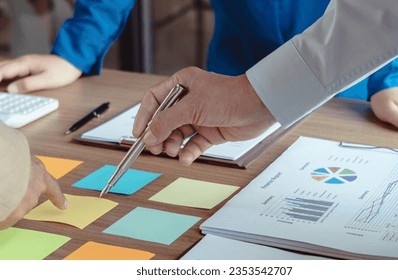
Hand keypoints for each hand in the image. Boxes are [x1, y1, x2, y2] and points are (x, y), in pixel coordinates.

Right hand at [0, 54, 80, 94]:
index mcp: (24, 64)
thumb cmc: (62, 71)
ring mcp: (21, 65)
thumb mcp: (48, 80)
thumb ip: (29, 84)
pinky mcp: (23, 69)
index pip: (1, 72)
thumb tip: (10, 90)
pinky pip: (4, 73)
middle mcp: (20, 62)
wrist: (73, 61)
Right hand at [0, 155, 67, 229]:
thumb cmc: (1, 152)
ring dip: (2, 204)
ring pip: (14, 209)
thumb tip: (5, 155)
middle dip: (16, 198)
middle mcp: (36, 187)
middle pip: (27, 198)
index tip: (65, 206)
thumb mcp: (14, 150)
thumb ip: (14, 158)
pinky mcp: (17, 213)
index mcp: (37, 170)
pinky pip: (2, 220)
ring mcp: (27, 201)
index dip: (58, 197)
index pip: (52, 186)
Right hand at [134, 67, 276, 164]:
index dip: (144, 116)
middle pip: (164, 120)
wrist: (259, 106)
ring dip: (172, 145)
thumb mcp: (192, 108)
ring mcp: (200, 117)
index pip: (154, 100)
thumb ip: (166, 122)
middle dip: (158, 135)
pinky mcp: (211, 132)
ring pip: (177, 134)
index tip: (138, 134)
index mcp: (182, 84)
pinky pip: (193, 145)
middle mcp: (189, 100)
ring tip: (173, 151)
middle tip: (155, 148)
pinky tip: (185, 158)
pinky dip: (188, 152)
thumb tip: (148, 136)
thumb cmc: (228, 97)